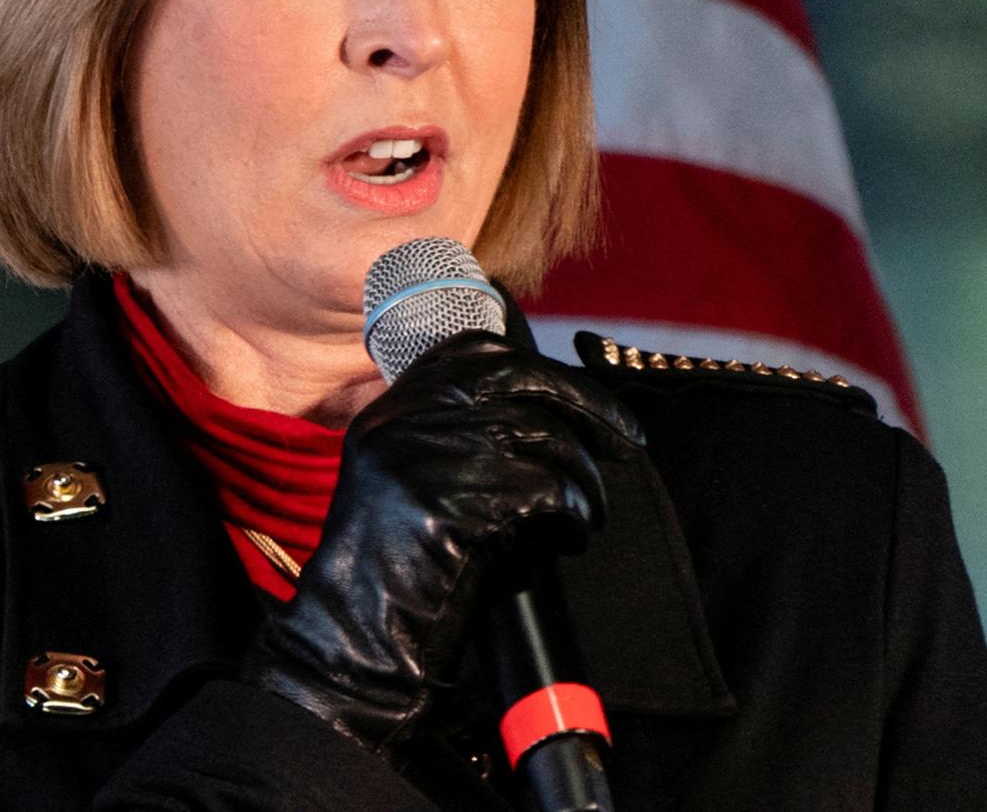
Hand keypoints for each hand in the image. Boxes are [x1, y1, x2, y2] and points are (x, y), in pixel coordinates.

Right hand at [240, 334, 644, 752]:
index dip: (544, 370)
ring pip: (547, 436)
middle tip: (629, 442)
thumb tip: (553, 412)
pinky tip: (574, 535)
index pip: (479, 352)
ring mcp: (435, 455)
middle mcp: (409, 418)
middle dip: (591, 408)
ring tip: (591, 512)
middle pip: (523, 380)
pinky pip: (551, 488)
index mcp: (394, 407)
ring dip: (587, 479)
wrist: (357, 634)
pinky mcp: (464, 499)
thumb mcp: (407, 476)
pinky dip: (577, 512)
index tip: (583, 399)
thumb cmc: (395, 569)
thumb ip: (458, 434)